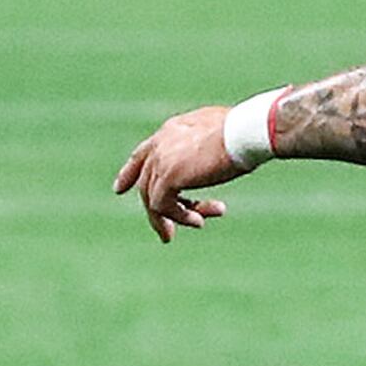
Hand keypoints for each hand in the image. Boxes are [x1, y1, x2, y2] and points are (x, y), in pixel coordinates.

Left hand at [112, 106, 240, 241]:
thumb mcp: (221, 135)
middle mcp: (161, 144)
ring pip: (152, 198)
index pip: (142, 153)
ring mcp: (161, 160)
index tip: (120, 189)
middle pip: (146, 182)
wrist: (245, 132)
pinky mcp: (168, 177)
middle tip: (167, 234)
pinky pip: (162, 206)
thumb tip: (217, 158)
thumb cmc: (246, 132)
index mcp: (172, 130)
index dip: (130, 173)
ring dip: (176, 217)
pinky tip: (200, 221)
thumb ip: (209, 146)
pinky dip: (180, 217)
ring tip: (199, 224)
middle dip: (155, 211)